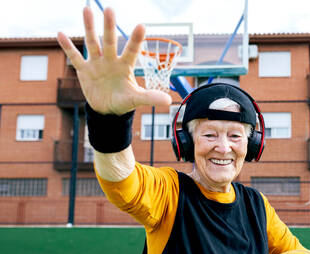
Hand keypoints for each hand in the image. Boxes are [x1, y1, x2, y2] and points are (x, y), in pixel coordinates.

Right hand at [56, 7, 171, 115]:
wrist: (107, 109)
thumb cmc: (124, 101)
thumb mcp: (136, 99)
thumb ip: (150, 97)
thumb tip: (169, 101)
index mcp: (125, 66)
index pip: (132, 50)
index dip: (136, 40)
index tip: (142, 25)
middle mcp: (111, 60)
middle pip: (110, 41)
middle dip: (109, 26)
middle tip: (110, 9)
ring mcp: (97, 63)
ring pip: (92, 43)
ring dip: (89, 28)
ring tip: (86, 9)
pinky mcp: (84, 70)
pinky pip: (75, 57)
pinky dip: (68, 47)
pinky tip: (60, 33)